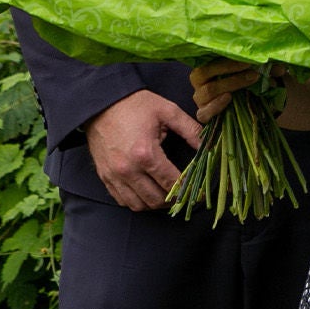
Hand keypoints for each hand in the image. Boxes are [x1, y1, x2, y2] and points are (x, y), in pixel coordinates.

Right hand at [82, 89, 203, 211]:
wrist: (101, 103)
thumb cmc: (135, 105)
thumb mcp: (168, 111)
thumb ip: (191, 130)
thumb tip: (208, 146)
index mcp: (146, 154)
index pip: (171, 183)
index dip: (187, 190)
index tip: (198, 193)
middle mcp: (128, 170)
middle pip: (155, 199)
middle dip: (173, 201)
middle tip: (184, 195)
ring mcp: (114, 176)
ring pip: (138, 205)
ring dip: (155, 204)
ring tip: (167, 196)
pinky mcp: (104, 177)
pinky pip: (122, 200)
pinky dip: (137, 201)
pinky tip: (147, 192)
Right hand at [189, 57, 271, 122]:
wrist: (240, 106)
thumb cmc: (243, 83)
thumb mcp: (254, 73)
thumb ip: (265, 69)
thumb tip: (281, 69)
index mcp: (207, 64)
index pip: (210, 57)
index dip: (227, 57)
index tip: (248, 57)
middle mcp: (199, 80)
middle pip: (204, 71)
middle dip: (229, 68)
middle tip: (253, 69)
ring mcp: (199, 98)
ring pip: (208, 90)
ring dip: (231, 84)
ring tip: (251, 80)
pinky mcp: (202, 114)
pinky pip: (204, 112)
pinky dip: (216, 105)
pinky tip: (229, 98)